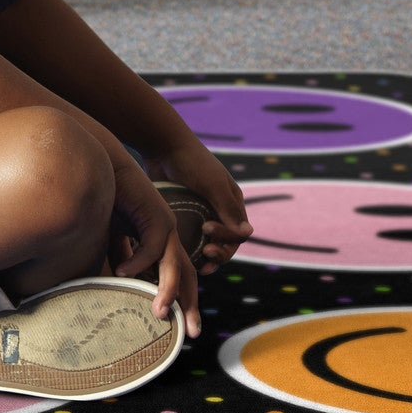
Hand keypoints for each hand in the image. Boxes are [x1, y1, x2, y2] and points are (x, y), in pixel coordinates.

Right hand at [106, 158, 201, 339]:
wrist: (106, 168)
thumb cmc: (108, 202)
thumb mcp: (114, 239)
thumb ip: (121, 260)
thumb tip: (117, 285)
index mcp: (163, 243)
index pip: (179, 276)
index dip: (181, 301)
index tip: (181, 326)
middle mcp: (171, 236)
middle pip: (187, 276)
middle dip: (190, 305)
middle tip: (192, 333)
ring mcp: (167, 225)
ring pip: (174, 265)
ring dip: (167, 291)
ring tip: (159, 313)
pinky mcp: (157, 214)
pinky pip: (152, 246)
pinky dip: (138, 261)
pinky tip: (122, 273)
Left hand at [160, 138, 249, 263]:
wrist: (163, 146)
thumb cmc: (191, 162)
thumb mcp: (212, 183)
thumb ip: (229, 209)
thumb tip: (248, 234)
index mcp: (233, 203)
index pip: (238, 233)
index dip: (227, 238)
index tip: (207, 230)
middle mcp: (220, 211)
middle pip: (226, 244)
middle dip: (219, 254)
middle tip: (205, 255)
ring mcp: (201, 215)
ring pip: (208, 245)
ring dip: (206, 259)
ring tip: (198, 267)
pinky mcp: (184, 217)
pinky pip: (190, 240)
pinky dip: (189, 251)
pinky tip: (180, 258)